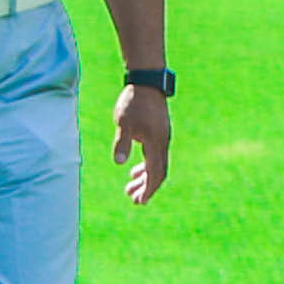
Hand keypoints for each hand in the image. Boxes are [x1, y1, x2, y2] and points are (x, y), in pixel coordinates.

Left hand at [116, 82, 174, 204]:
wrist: (147, 82)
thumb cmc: (134, 102)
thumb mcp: (124, 123)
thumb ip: (123, 143)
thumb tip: (120, 163)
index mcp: (156, 143)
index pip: (155, 172)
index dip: (148, 188)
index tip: (140, 201)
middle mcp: (162, 143)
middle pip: (158, 171)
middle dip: (146, 187)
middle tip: (133, 199)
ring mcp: (162, 137)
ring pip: (157, 164)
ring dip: (144, 178)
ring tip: (130, 187)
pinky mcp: (159, 132)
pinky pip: (155, 155)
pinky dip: (146, 166)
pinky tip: (135, 169)